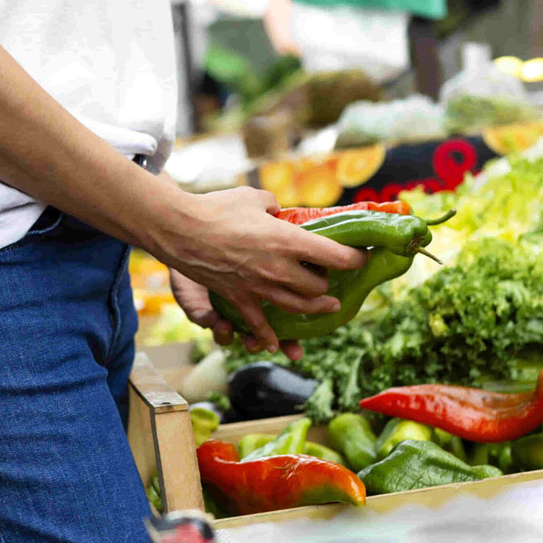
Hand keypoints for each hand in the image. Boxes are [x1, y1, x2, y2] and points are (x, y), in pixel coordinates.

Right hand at [153, 186, 367, 353]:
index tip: (362, 257)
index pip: (337, 256)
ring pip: (297, 306)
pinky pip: (258, 324)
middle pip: (318, 287)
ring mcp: (259, 287)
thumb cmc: (216, 208)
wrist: (180, 230)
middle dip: (329, 282)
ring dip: (315, 307)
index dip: (356, 259)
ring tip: (326, 306)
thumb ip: (272, 207)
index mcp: (288, 240)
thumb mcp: (253, 198)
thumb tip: (277, 213)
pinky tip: (276, 344)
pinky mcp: (238, 298)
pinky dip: (267, 336)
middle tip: (331, 275)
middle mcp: (279, 268)